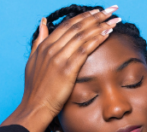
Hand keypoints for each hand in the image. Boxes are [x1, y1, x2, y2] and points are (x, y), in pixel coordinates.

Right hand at [0, 6, 121, 131]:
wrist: (35, 107)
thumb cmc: (35, 89)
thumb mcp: (33, 61)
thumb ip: (39, 41)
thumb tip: (43, 22)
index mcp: (44, 46)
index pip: (67, 25)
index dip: (83, 17)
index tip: (97, 12)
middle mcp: (51, 49)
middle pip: (77, 26)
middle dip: (96, 16)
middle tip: (111, 10)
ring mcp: (59, 58)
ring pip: (82, 35)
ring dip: (100, 25)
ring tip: (114, 20)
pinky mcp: (67, 69)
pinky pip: (84, 50)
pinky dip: (96, 39)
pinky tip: (107, 33)